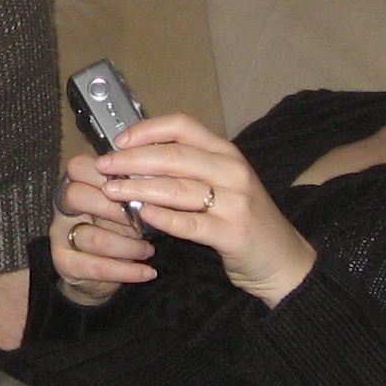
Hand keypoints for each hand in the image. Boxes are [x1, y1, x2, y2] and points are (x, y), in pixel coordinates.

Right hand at [48, 158, 158, 305]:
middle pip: (76, 195)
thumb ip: (134, 190)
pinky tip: (147, 272)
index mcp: (76, 183)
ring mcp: (60, 235)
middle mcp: (63, 207)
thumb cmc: (117, 227)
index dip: (106, 174)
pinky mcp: (65, 263)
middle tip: (142, 220)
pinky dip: (127, 271)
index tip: (134, 186)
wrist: (98, 271)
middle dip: (115, 209)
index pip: (79, 166)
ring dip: (128, 246)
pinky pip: (96, 267)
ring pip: (92, 237)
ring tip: (149, 250)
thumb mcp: (125, 204)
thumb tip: (161, 181)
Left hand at [86, 114, 318, 307]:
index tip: (119, 141)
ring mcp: (236, 202)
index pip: (184, 127)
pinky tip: (142, 215)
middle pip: (175, 156)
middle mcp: (233, 171)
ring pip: (178, 188)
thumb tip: (135, 157)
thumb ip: (189, 168)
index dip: (147, 130)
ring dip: (139, 188)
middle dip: (132, 160)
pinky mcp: (233, 233)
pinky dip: (163, 218)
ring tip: (111, 191)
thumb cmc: (243, 218)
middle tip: (103, 166)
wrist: (281, 258)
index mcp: (227, 153)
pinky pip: (191, 224)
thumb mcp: (223, 183)